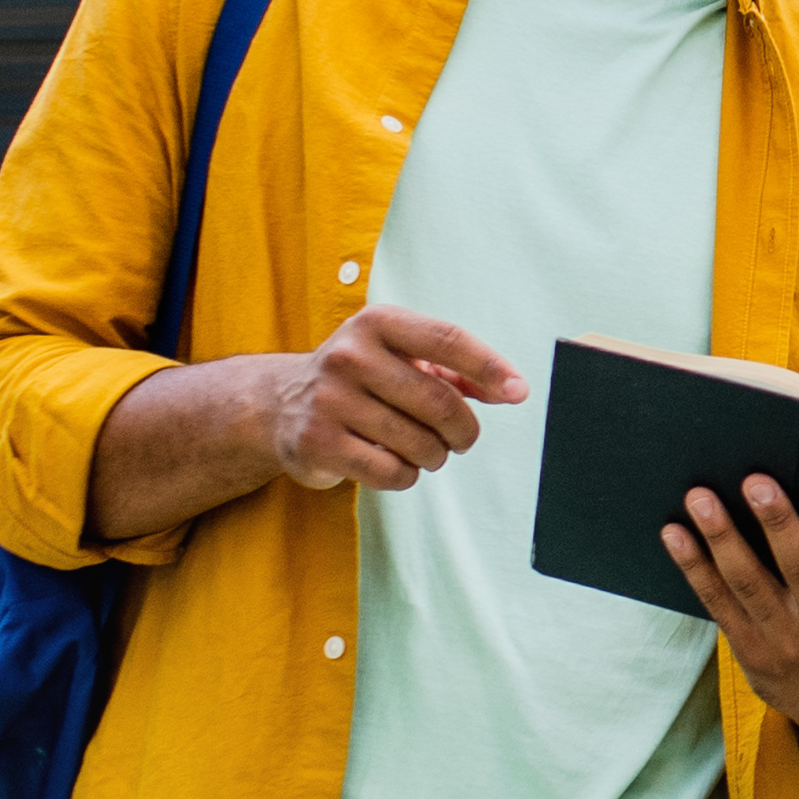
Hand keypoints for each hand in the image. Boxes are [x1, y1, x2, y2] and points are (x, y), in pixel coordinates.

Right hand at [267, 306, 526, 492]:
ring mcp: (330, 400)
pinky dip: (408, 475)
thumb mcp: (401, 357)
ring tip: (425, 451)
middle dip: (464, 430)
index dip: (489, 367)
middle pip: (439, 402)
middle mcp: (350, 356)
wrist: (279, 403)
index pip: (448, 339)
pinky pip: (391, 472)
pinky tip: (398, 465)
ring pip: (419, 443)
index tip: (518, 391)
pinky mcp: (319, 442)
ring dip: (436, 456)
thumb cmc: (361, 378)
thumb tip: (510, 389)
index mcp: (377, 323)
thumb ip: (455, 371)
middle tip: (462, 440)